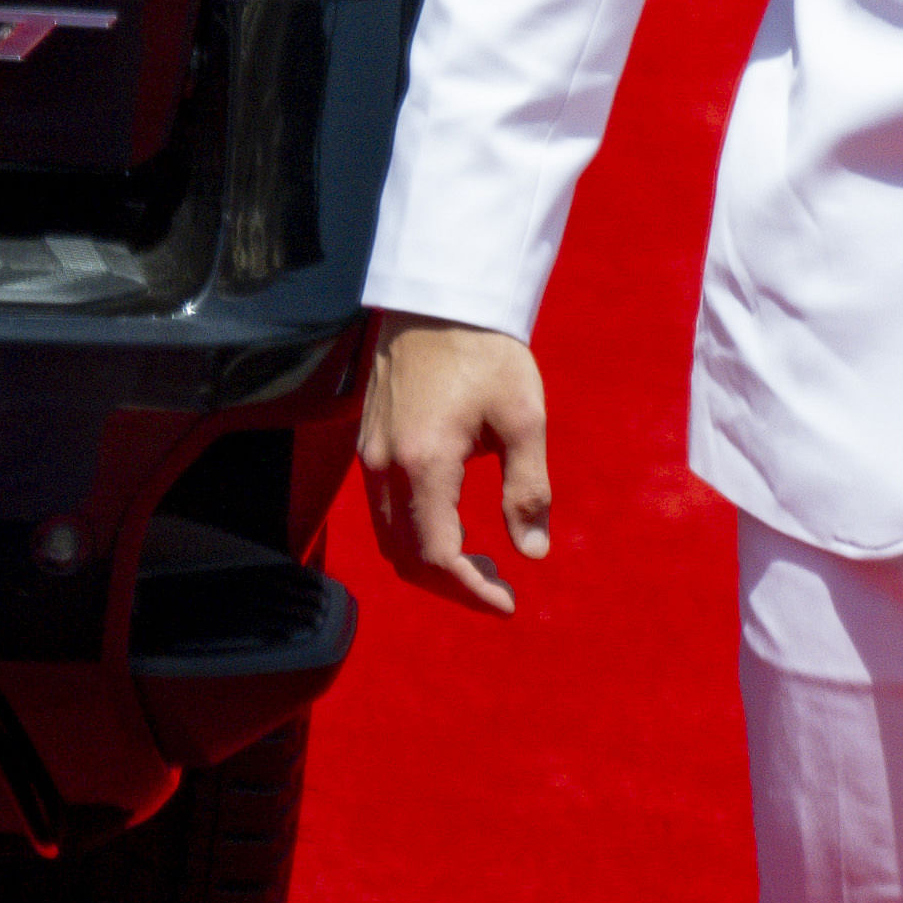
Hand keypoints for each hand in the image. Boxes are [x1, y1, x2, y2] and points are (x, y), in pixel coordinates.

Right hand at [357, 315, 552, 614]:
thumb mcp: (524, 418)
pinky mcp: (369, 445)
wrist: (441, 297)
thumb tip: (532, 553)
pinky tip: (455, 528)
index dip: (471, 591)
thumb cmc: (488, 352)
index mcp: (424, 462)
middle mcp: (385, 467)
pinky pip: (384, 513)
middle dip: (452, 586)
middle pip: (406, 559)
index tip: (508, 604)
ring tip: (482, 563)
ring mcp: (370, 456)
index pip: (436, 556)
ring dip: (432, 564)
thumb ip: (527, 489)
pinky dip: (416, 536)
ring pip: (389, 539)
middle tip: (499, 590)